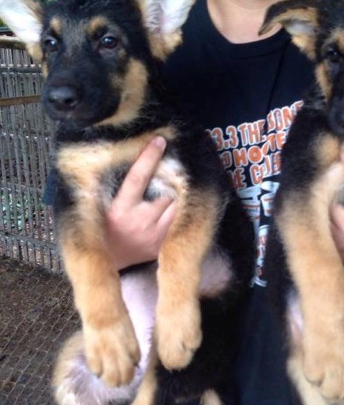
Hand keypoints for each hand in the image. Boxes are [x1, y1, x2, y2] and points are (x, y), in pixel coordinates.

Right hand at [105, 137, 176, 269]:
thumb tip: (126, 157)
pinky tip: (182, 203)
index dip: (149, 158)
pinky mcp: (164, 245)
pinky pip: (180, 222)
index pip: (138, 177)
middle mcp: (141, 221)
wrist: (106, 263)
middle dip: (172, 177)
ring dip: (180, 193)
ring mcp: (155, 235)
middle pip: (167, 191)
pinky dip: (182, 211)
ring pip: (178, 205)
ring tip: (181, 182)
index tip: (160, 141)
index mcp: (121, 209)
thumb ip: (114, 188)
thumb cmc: (100, 229)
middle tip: (177, 163)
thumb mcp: (101, 207)